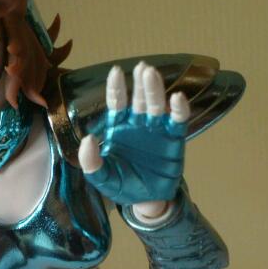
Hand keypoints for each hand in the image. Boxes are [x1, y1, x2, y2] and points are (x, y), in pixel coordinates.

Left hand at [78, 63, 189, 206]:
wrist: (145, 200)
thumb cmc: (122, 185)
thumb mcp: (101, 177)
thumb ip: (91, 161)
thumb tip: (89, 139)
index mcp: (119, 128)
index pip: (117, 103)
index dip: (116, 87)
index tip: (116, 71)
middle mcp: (138, 124)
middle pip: (139, 99)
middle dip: (140, 83)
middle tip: (142, 68)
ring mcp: (157, 129)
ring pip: (156, 105)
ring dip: (155, 90)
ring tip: (152, 74)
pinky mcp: (174, 139)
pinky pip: (177, 121)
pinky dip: (178, 109)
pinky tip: (177, 98)